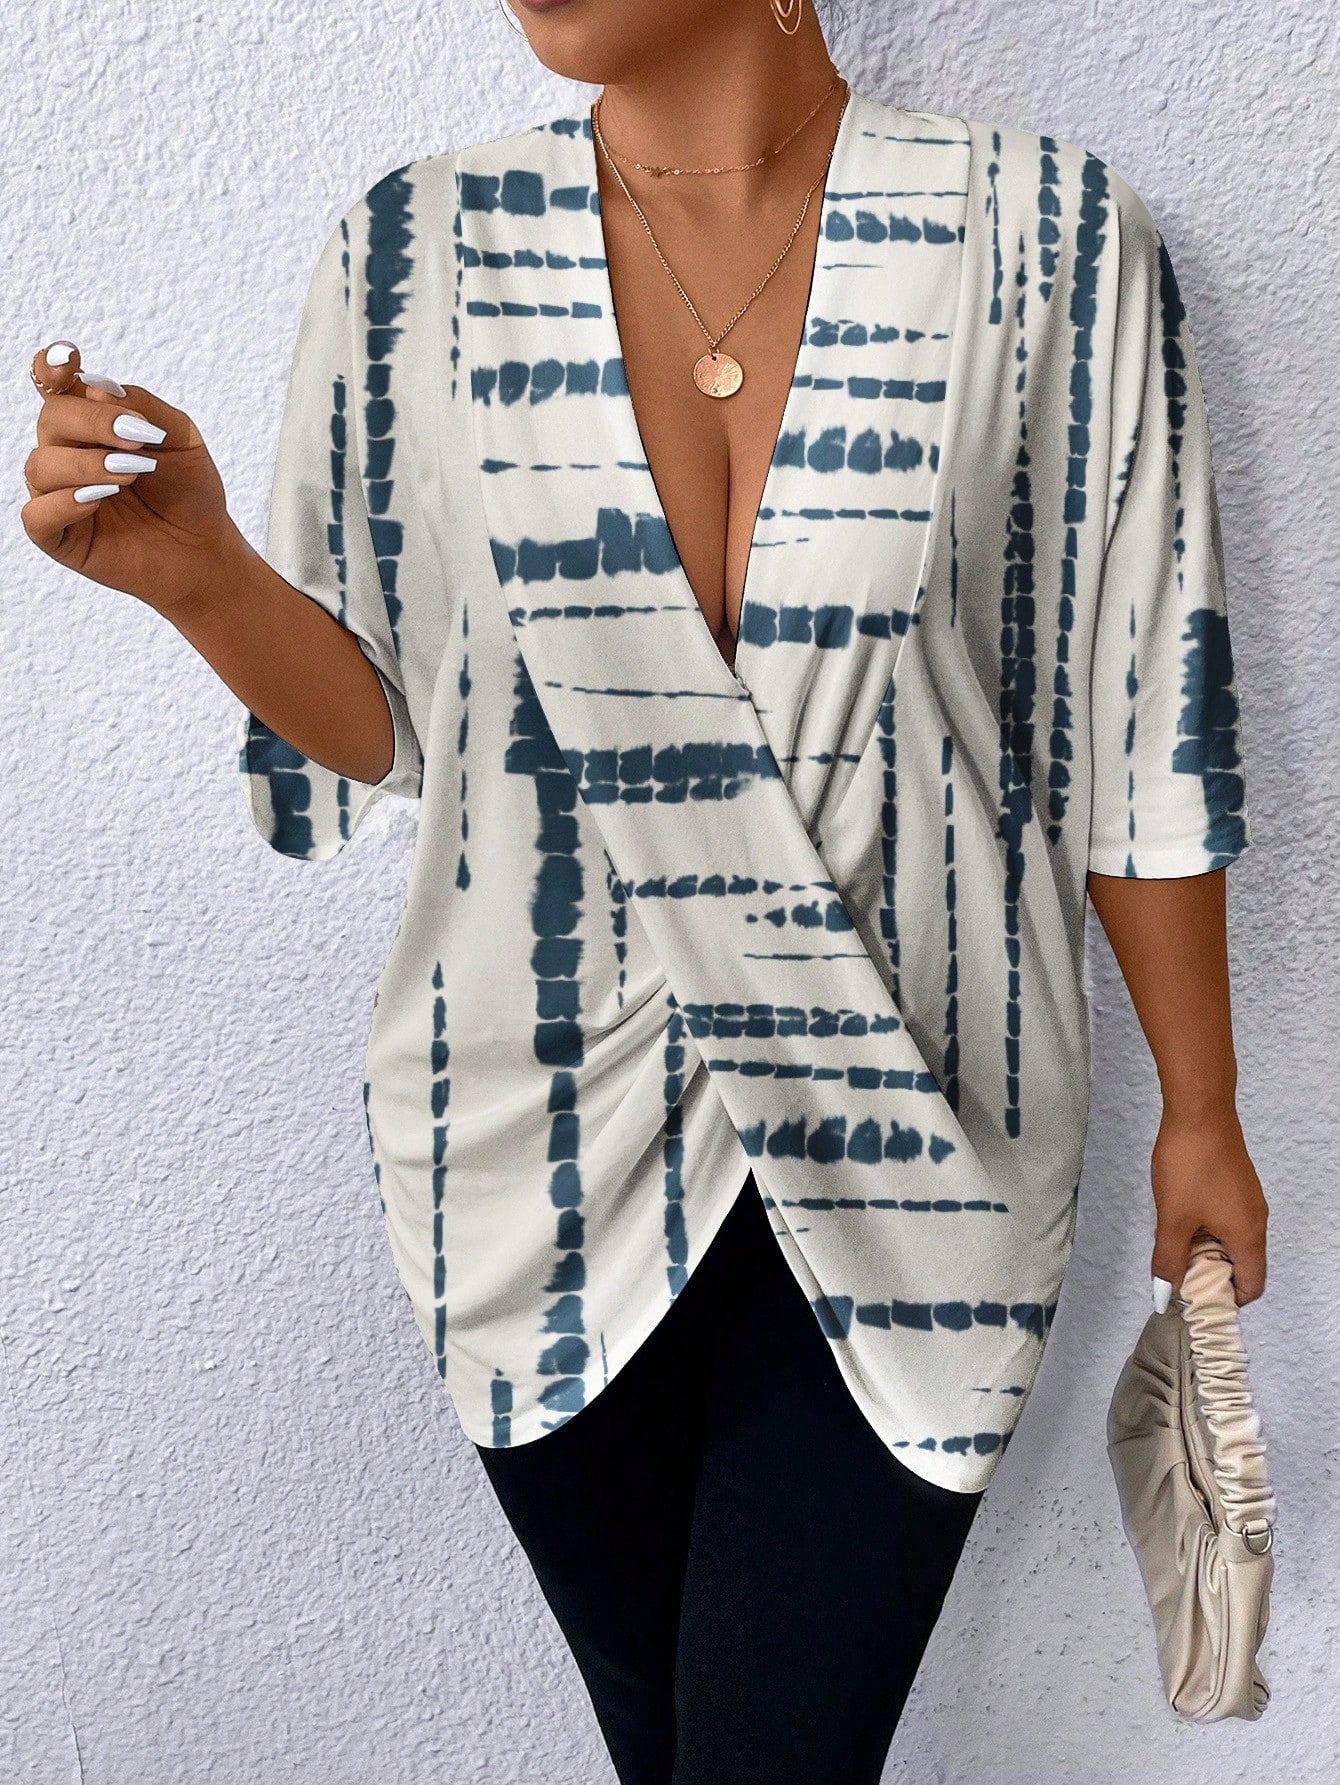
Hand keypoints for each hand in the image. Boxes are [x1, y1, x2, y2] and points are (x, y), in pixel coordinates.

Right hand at [21, 339, 239, 616]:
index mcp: (89, 423)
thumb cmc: (189, 491)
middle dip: (92, 423)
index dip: (52, 367)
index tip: (69, 358)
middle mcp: (65, 453)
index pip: (54, 385)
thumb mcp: (180, 438)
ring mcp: (57, 494)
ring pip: (41, 465)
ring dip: (86, 465)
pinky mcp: (59, 537)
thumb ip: (143, 408)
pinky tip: (99, 500)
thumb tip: (96, 386)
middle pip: (51, 418)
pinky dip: (64, 504)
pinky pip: (37, 514)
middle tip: (137, 441)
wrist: (204, 550)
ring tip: (130, 475)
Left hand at [1149, 1100, 1267, 1311]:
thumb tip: (1166, 1296)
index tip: (1193, 1297)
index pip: (1251, 1287)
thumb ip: (1169, 1260)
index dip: (1225, 1300)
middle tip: (1176, 1269)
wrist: (1199, 1111)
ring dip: (1204, 1249)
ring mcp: (1248, 1200)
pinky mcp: (1236, 1183)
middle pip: (1241, 1265)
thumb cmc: (1189, 1166)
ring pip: (1231, 1240)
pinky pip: (1226, 1219)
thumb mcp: (1173, 1219)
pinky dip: (1206, 1227)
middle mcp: (1256, 1221)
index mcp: (1249, 1236)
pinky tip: (1178, 1215)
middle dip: (1209, 1274)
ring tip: (1172, 1241)